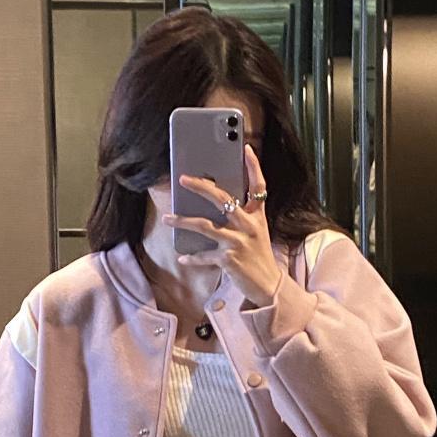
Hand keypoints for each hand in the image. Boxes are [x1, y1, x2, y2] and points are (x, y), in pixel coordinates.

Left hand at [163, 143, 281, 307]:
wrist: (268, 287)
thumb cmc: (259, 258)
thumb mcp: (256, 233)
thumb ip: (242, 218)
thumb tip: (217, 204)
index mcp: (257, 217)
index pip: (259, 187)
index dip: (254, 167)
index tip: (247, 148)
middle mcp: (248, 226)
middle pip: (223, 199)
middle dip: (201, 187)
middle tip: (183, 179)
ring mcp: (238, 243)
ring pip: (205, 226)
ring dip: (183, 221)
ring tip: (167, 218)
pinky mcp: (229, 260)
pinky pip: (204, 255)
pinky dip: (192, 257)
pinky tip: (182, 257)